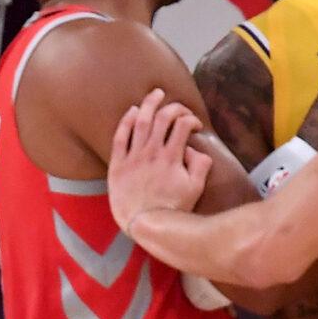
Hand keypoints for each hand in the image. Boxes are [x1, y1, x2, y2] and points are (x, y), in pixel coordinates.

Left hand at [108, 90, 213, 234]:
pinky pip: (120, 136)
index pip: (183, 125)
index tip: (195, 125)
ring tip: (155, 93)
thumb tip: (194, 148)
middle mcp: (152, 153)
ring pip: (140, 121)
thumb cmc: (172, 209)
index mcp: (172, 157)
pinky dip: (126, 120)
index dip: (191, 119)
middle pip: (162, 118)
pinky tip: (132, 111)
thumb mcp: (195, 188)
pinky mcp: (117, 164)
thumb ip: (200, 165)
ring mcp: (133, 157)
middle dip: (173, 107)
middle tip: (178, 107)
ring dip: (149, 104)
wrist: (144, 224)